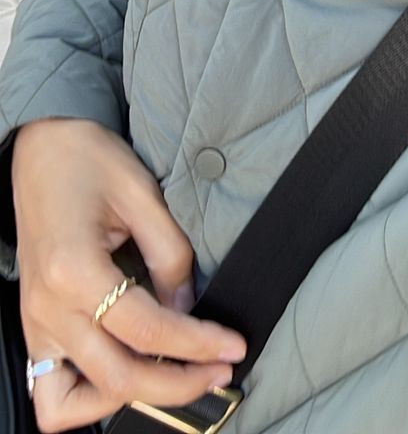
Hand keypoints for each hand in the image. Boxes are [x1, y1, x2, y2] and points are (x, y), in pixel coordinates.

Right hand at [13, 119, 245, 431]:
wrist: (39, 146)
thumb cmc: (86, 158)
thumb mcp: (141, 193)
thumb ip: (170, 254)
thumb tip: (188, 308)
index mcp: (74, 270)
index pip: (147, 329)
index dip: (197, 343)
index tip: (233, 347)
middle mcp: (49, 308)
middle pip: (118, 377)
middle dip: (178, 384)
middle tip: (219, 370)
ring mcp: (35, 323)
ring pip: (77, 401)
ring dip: (131, 399)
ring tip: (174, 377)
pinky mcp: (33, 326)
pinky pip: (51, 391)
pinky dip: (88, 399)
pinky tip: (126, 376)